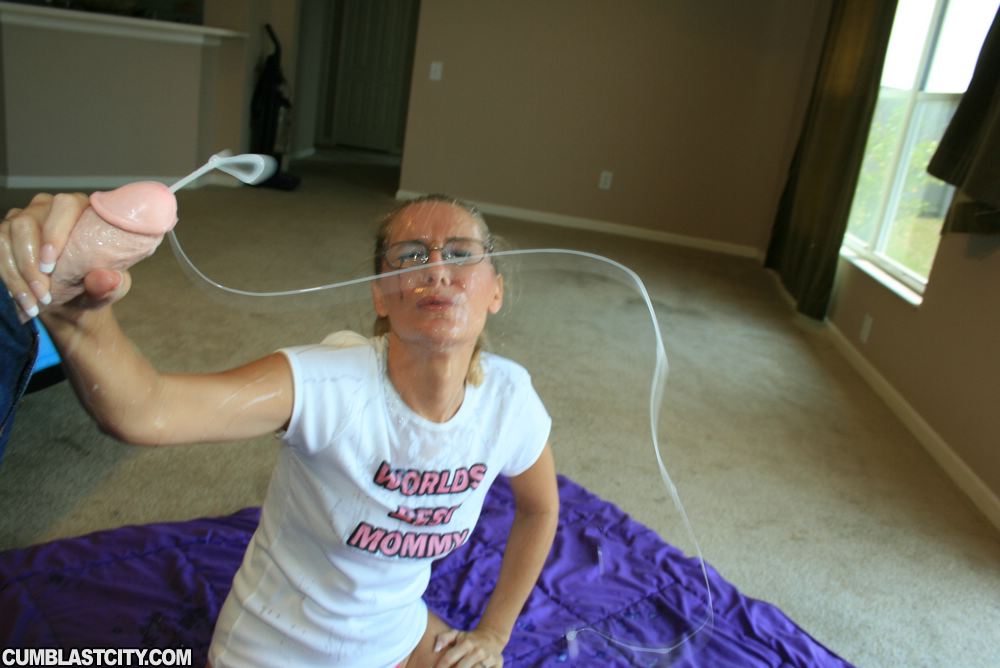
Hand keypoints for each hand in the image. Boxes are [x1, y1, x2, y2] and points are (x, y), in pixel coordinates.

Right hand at [0, 193, 129, 321]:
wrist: (72, 298)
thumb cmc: (95, 285)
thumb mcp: (110, 289)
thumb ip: (109, 284)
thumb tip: (109, 279)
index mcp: (82, 210)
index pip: (65, 206)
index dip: (54, 232)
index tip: (50, 265)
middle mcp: (49, 207)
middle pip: (27, 222)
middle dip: (31, 263)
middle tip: (43, 294)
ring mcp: (23, 218)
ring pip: (7, 236)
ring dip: (18, 274)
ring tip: (34, 304)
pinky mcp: (5, 234)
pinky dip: (8, 277)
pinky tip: (21, 299)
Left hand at [433, 627, 506, 667]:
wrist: (492, 638)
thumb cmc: (470, 639)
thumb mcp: (457, 635)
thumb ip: (444, 638)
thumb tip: (436, 649)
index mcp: (467, 643)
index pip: (449, 658)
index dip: (440, 667)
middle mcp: (478, 651)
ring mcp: (489, 659)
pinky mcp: (498, 665)